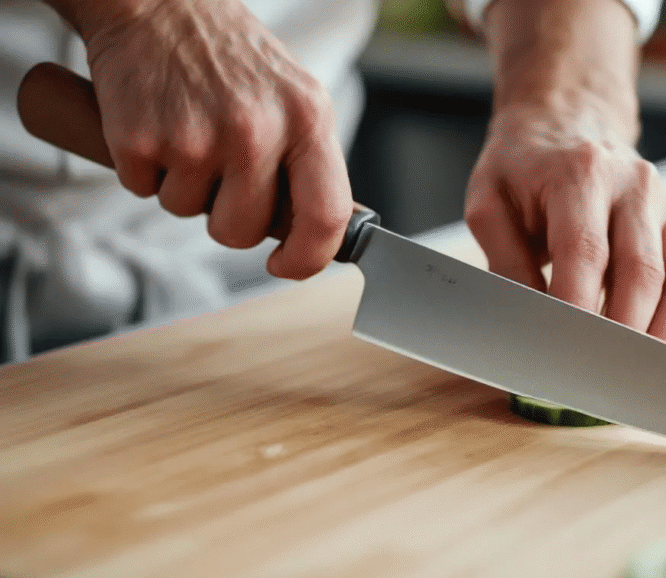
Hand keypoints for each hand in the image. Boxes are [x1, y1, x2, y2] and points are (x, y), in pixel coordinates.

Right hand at [77, 0, 351, 278]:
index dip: (308, 258)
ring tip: (191, 133)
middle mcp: (256, 130)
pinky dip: (146, 169)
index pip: (326, 217)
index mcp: (308, 120)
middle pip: (244, 232)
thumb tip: (325, 236)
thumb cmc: (234, 60)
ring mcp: (195, 137)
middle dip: (229, 217)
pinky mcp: (139, 140)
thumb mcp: (299, 100)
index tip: (287, 265)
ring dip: (185, 187)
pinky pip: (144, 190)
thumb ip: (313, 164)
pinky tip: (159, 125)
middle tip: (221, 172)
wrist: (160, 4)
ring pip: (188, 214)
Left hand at [465, 103, 665, 349]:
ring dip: (662, 339)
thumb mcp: (490, 203)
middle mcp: (637, 187)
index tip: (561, 354)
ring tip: (628, 371)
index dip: (576, 311)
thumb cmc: (523, 171)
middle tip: (593, 377)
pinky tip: (663, 348)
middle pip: (645, 275)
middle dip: (621, 336)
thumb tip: (529, 324)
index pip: (586, 253)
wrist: (567, 124)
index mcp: (582, 174)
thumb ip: (504, 262)